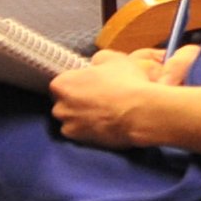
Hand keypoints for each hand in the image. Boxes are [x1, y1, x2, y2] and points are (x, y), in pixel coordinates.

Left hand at [50, 46, 200, 148]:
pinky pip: (82, 134)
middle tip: (97, 98)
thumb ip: (97, 60)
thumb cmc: (126, 83)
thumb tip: (95, 64)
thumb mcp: (113, 59)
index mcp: (62, 84)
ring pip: (71, 120)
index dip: (76, 83)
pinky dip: (90, 130)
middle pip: (63, 103)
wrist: (140, 113)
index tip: (89, 84)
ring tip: (102, 113)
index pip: (61, 84)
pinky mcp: (81, 142)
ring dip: (82, 117)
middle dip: (76, 101)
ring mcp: (69, 126)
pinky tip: (105, 124)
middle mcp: (59, 107)